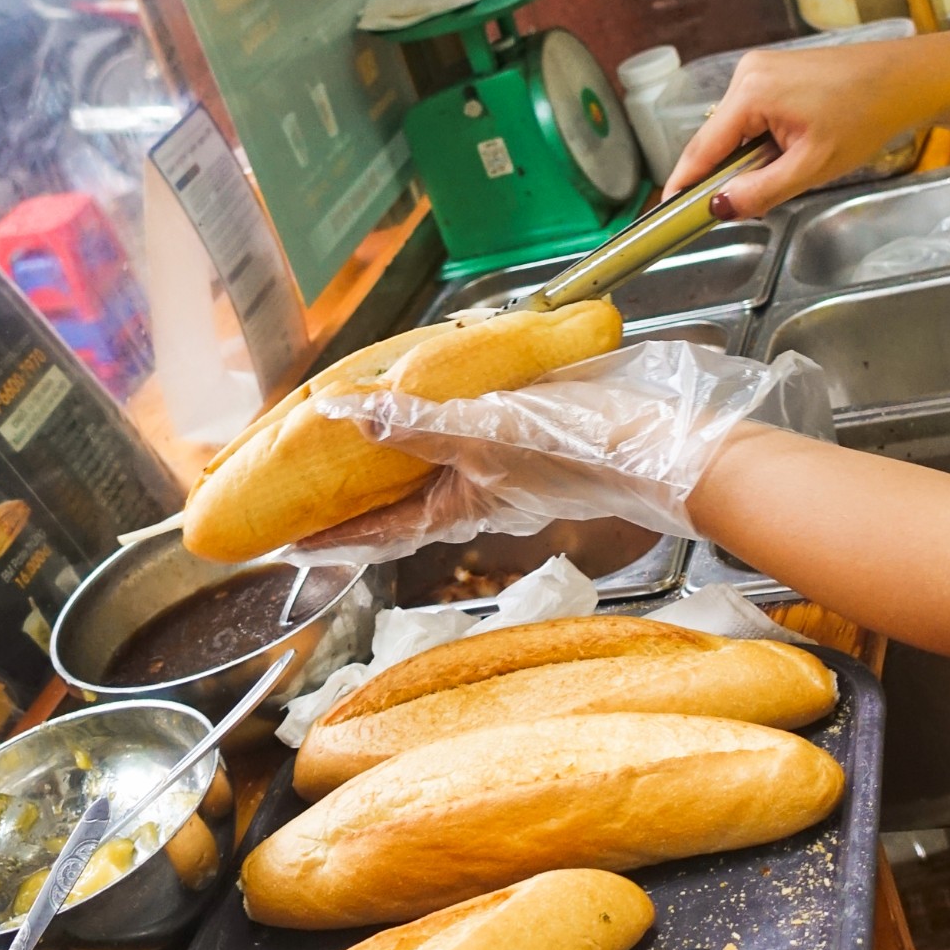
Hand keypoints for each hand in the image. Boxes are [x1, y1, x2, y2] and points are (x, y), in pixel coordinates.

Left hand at [289, 341, 835, 564]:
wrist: (663, 443)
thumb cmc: (581, 447)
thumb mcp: (488, 429)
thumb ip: (419, 422)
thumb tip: (348, 414)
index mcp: (460, 502)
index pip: (380, 530)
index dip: (333, 537)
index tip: (286, 543)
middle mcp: (477, 492)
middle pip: (398, 500)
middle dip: (350, 497)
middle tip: (299, 490)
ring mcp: (503, 469)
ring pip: (429, 469)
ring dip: (389, 460)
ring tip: (346, 445)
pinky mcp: (528, 442)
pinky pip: (465, 440)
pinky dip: (436, 428)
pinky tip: (427, 407)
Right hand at [662, 40, 927, 217]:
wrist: (905, 79)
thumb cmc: (866, 115)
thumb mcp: (812, 166)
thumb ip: (761, 191)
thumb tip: (719, 207)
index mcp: (751, 91)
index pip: (702, 148)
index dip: (685, 183)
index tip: (668, 212)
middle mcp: (746, 73)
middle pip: (715, 138)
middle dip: (725, 173)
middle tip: (737, 207)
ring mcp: (758, 69)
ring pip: (733, 129)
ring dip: (747, 157)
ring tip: (786, 171)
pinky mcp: (772, 71)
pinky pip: (750, 115)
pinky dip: (760, 140)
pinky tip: (788, 151)